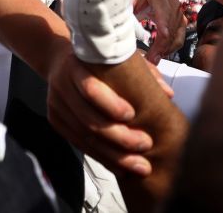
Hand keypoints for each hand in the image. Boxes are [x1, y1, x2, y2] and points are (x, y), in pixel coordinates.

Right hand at [46, 49, 153, 175]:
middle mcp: (61, 85)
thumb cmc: (96, 59)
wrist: (58, 60)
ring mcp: (56, 104)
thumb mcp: (119, 56)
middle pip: (89, 118)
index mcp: (75, 65)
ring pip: (84, 136)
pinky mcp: (55, 120)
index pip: (90, 88)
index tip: (132, 114)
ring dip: (113, 155)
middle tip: (145, 144)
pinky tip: (120, 167)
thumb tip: (167, 93)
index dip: (110, 104)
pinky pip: (78, 143)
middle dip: (119, 136)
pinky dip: (100, 157)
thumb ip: (144, 71)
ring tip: (138, 165)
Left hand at [133, 0, 186, 64]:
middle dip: (162, 43)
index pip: (163, 9)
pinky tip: (162, 54)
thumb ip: (130, 14)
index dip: (164, 22)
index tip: (163, 34)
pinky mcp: (179, 19)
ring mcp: (178, 11)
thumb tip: (135, 35)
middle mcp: (171, 2)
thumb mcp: (128, 0)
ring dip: (167, 48)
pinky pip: (179, 36)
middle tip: (151, 58)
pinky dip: (172, 46)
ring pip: (177, 33)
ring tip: (155, 59)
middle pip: (171, 25)